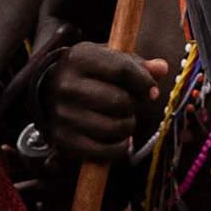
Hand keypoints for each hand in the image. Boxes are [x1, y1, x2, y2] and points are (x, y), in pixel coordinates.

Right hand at [43, 41, 161, 165]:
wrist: (49, 92)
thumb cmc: (89, 74)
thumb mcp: (109, 59)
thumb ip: (137, 64)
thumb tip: (162, 68)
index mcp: (78, 58)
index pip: (122, 70)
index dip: (144, 82)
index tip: (151, 90)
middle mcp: (65, 85)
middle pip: (119, 101)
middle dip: (134, 105)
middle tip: (131, 105)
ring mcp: (62, 114)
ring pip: (113, 127)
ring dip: (128, 126)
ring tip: (124, 120)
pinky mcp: (62, 139)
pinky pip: (103, 152)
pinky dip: (119, 148)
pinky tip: (120, 140)